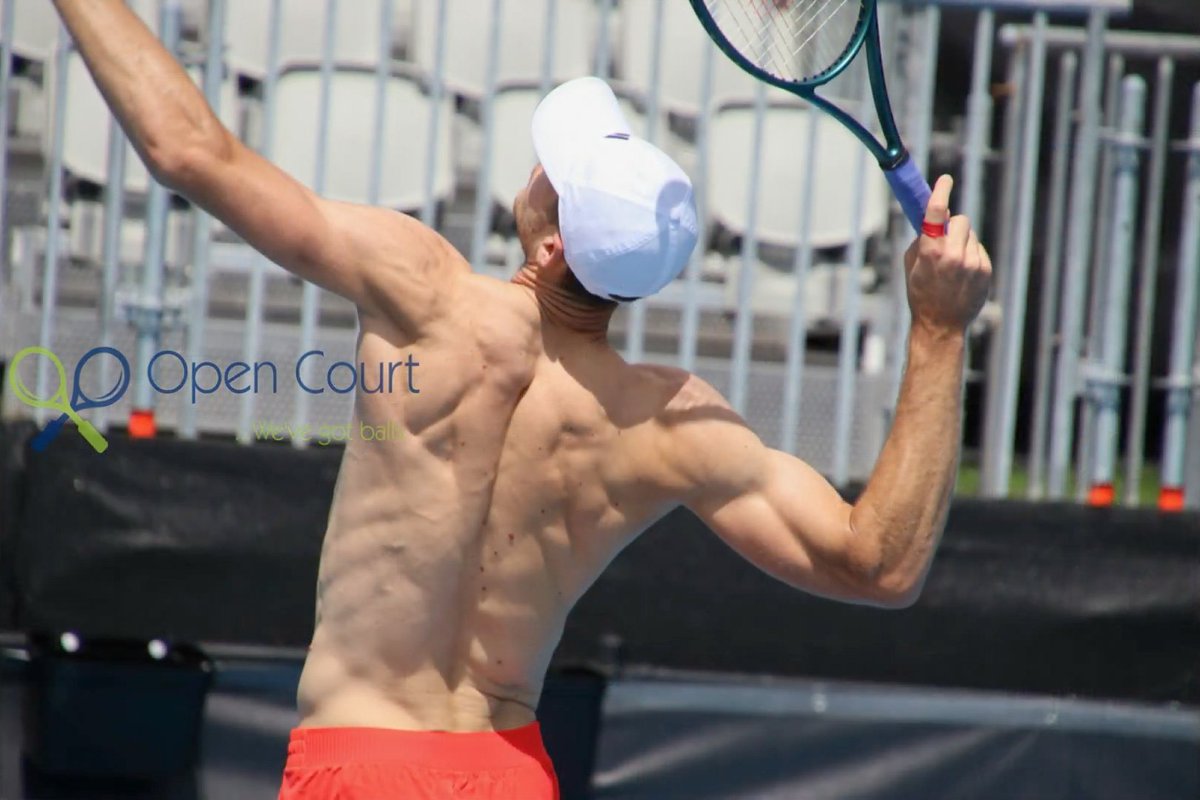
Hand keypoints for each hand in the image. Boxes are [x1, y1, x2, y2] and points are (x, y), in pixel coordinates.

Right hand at [903, 175, 991, 334]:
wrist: (941, 324)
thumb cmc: (920, 293)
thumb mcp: (911, 265)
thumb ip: (922, 240)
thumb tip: (932, 219)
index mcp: (930, 252)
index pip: (937, 211)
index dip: (942, 190)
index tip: (946, 179)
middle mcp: (953, 254)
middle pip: (960, 219)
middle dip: (951, 225)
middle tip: (945, 238)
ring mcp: (972, 262)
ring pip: (970, 234)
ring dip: (961, 241)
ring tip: (953, 264)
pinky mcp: (984, 269)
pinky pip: (978, 249)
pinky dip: (970, 255)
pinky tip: (962, 273)